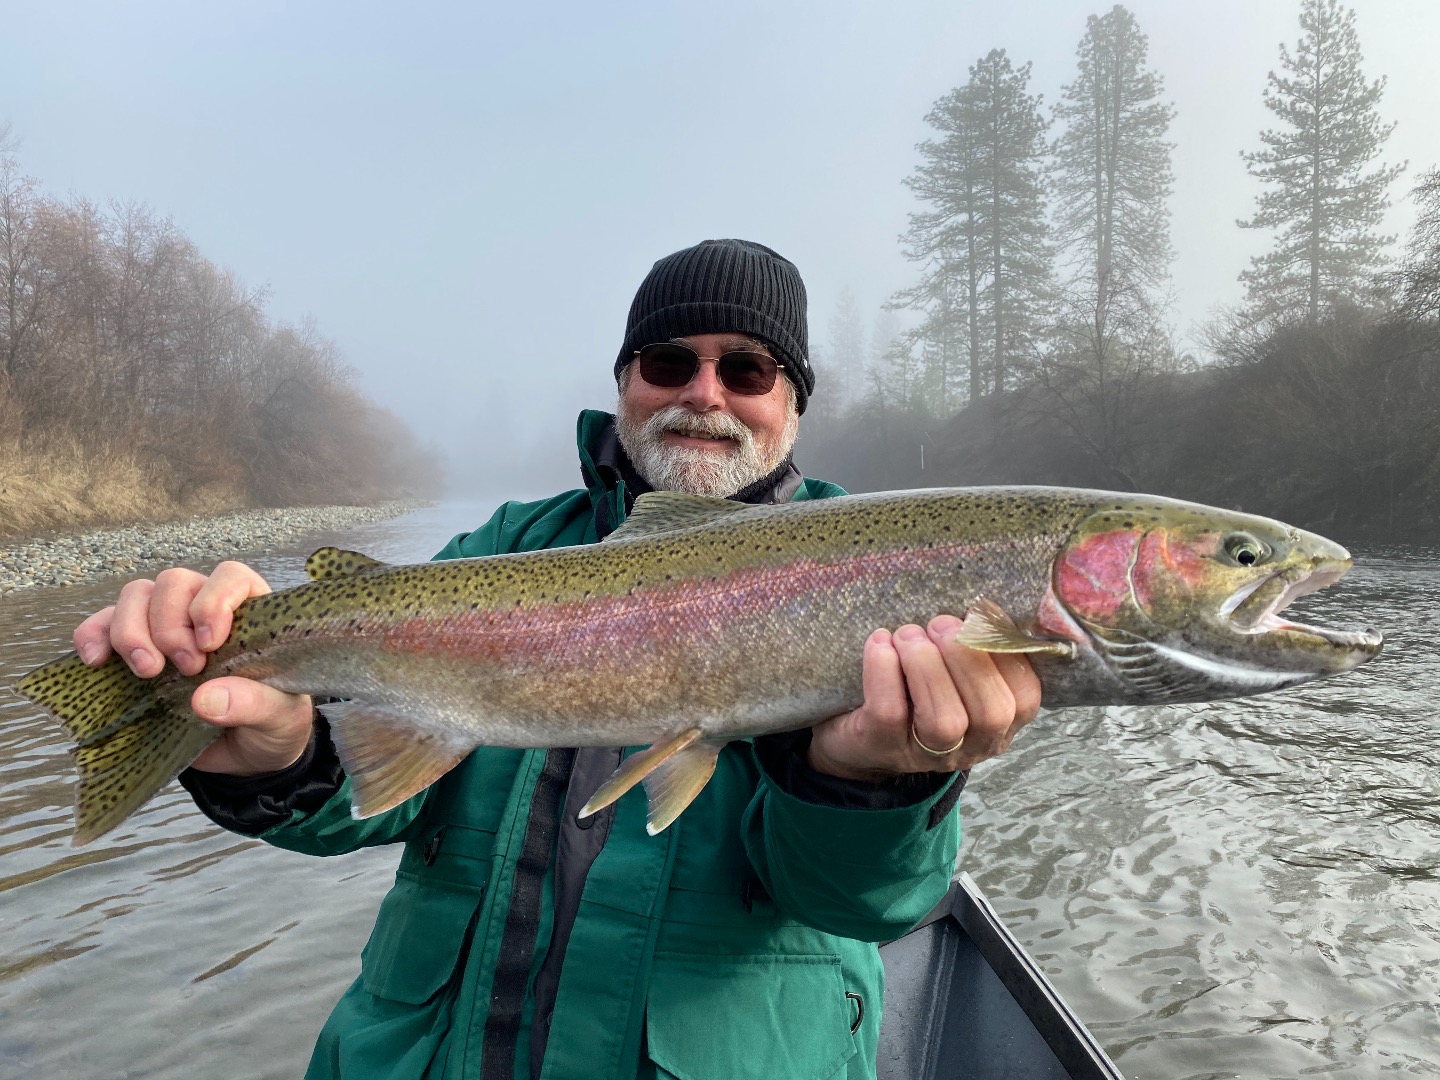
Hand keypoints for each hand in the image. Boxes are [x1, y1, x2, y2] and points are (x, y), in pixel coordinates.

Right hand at [72, 561, 313, 775]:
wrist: (245, 754)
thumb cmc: (270, 723)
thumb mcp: (278, 717)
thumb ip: (253, 703)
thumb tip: (205, 698)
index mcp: (250, 613)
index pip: (230, 577)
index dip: (214, 599)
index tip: (210, 642)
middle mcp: (204, 609)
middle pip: (174, 583)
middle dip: (171, 625)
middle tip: (187, 668)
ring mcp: (164, 626)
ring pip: (136, 596)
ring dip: (131, 630)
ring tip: (146, 671)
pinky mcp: (134, 650)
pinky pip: (101, 624)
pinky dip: (92, 635)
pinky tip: (96, 661)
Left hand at [807, 615, 1041, 780]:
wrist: (854, 729)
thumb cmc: (912, 688)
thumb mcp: (951, 671)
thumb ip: (974, 648)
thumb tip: (984, 605)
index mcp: (997, 724)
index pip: (1025, 700)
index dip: (1007, 654)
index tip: (978, 616)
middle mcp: (970, 747)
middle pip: (991, 713)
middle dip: (967, 657)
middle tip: (938, 624)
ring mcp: (926, 754)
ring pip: (944, 720)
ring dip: (927, 666)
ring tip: (908, 635)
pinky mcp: (882, 747)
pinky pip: (890, 712)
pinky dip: (885, 671)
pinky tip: (880, 643)